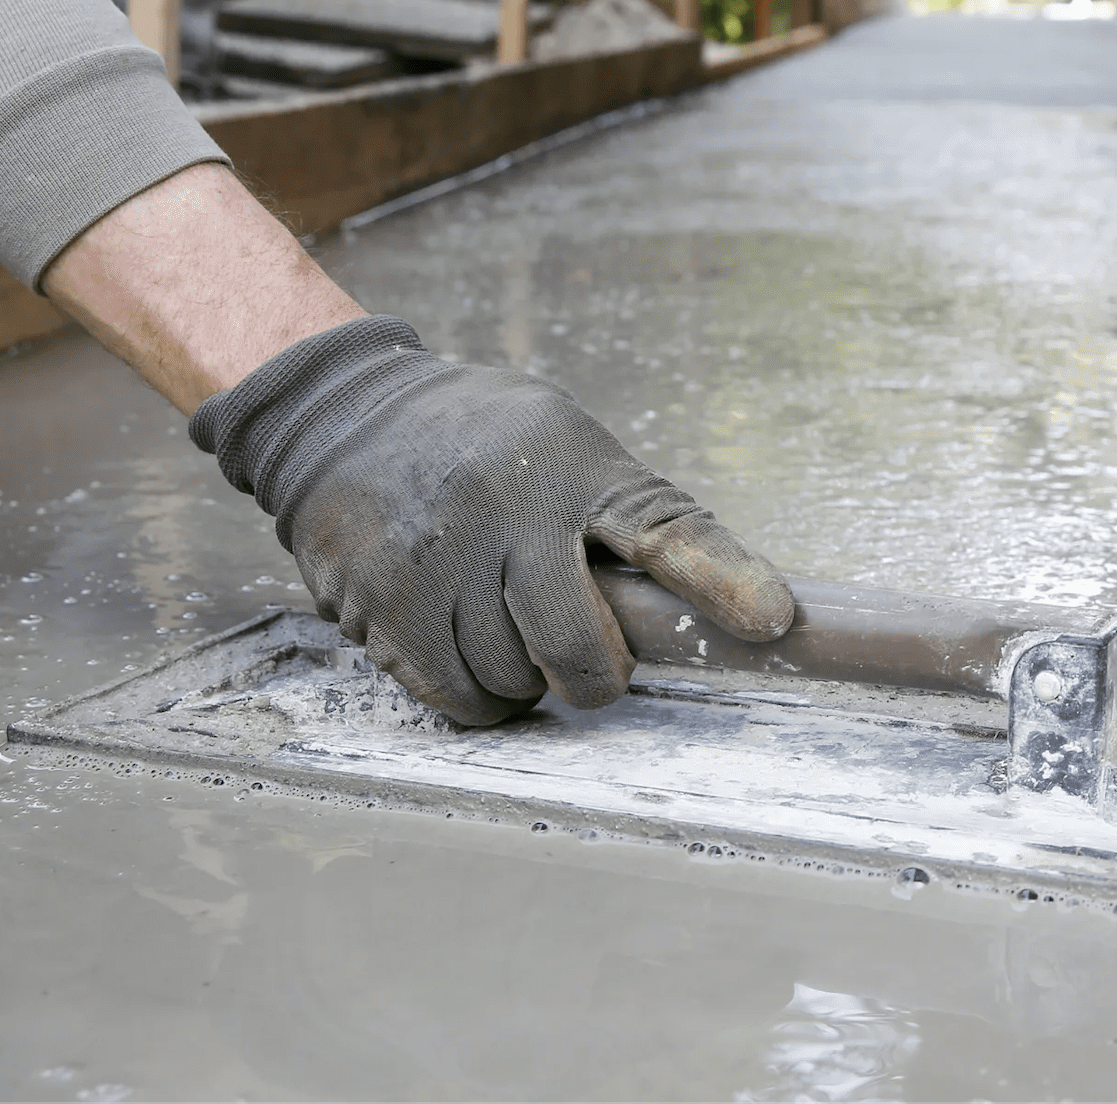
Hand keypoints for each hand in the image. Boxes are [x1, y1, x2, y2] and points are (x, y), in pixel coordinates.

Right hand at [191, 317, 792, 724]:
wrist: (344, 416)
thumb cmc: (479, 437)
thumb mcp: (562, 438)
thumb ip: (622, 508)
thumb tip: (717, 592)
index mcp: (574, 466)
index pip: (666, 529)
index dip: (724, 579)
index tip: (772, 618)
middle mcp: (510, 513)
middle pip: (584, 648)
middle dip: (599, 676)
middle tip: (595, 664)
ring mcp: (444, 562)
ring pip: (518, 683)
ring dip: (527, 679)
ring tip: (506, 626)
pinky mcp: (387, 605)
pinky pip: (460, 699)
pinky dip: (480, 698)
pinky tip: (470, 649)